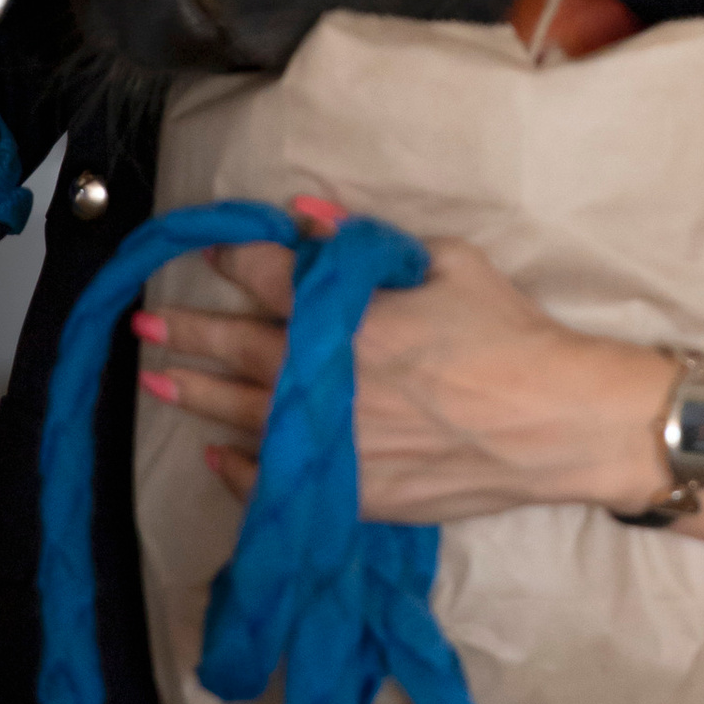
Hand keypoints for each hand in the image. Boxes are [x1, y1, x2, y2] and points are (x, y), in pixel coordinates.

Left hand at [135, 197, 645, 522]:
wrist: (558, 423)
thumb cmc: (512, 336)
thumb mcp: (450, 263)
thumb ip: (369, 241)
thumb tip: (307, 214)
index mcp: (348, 314)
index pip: (269, 277)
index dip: (234, 260)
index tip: (208, 253)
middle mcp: (328, 377)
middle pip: (239, 346)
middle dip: (187, 330)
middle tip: (146, 323)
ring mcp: (335, 439)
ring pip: (243, 414)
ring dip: (195, 395)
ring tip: (157, 382)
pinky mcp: (353, 490)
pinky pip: (276, 480)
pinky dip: (239, 469)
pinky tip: (217, 456)